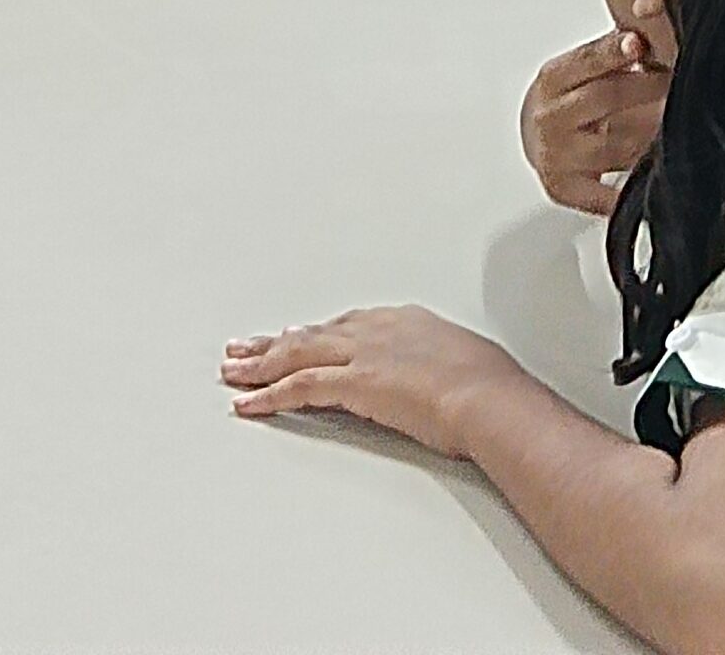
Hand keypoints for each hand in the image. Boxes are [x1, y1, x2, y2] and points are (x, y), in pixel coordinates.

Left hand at [221, 308, 520, 460]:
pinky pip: (298, 387)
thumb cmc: (492, 388)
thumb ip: (447, 367)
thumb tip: (453, 380)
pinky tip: (248, 403)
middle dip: (275, 343)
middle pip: (312, 335)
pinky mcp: (352, 383)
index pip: (346, 326)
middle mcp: (375, 329)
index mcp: (404, 321)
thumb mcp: (470, 365)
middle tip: (246, 347)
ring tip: (232, 372)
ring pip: (295, 355)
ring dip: (259, 365)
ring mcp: (361, 354)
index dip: (317, 335)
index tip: (296, 337)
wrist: (490, 398)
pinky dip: (269, 395)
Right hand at [521, 31, 666, 215]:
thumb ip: (612, 56)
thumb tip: (650, 25)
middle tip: (681, 81)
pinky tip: (658, 177)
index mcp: (552, 80)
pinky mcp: (565, 189)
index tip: (639, 44)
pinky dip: (636, 189)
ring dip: (654, 135)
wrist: (536, 143)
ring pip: (618, 147)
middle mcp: (550, 117)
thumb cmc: (566, 102)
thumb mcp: (578, 72)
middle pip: (604, 99)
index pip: (584, 61)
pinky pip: (607, 195)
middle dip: (647, 88)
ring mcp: (557, 156)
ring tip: (681, 123)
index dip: (612, 52)